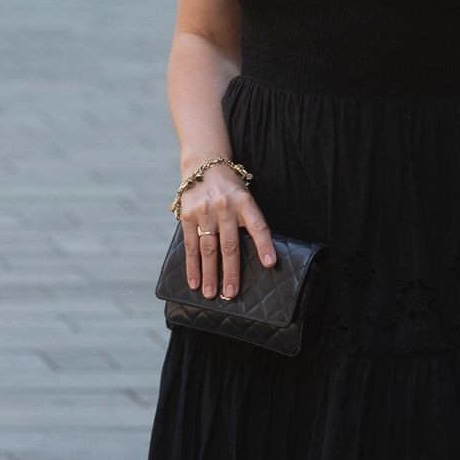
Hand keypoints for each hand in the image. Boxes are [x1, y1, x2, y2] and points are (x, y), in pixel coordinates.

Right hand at [179, 164, 275, 299]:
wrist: (204, 165)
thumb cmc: (230, 189)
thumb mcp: (246, 197)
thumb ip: (249, 221)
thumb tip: (261, 257)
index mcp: (245, 202)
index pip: (258, 226)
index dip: (265, 245)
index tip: (270, 263)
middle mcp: (225, 207)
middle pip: (229, 245)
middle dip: (231, 272)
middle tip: (231, 294)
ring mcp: (205, 212)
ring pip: (208, 249)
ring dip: (209, 274)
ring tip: (211, 294)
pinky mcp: (188, 216)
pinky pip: (190, 245)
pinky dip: (192, 266)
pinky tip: (195, 282)